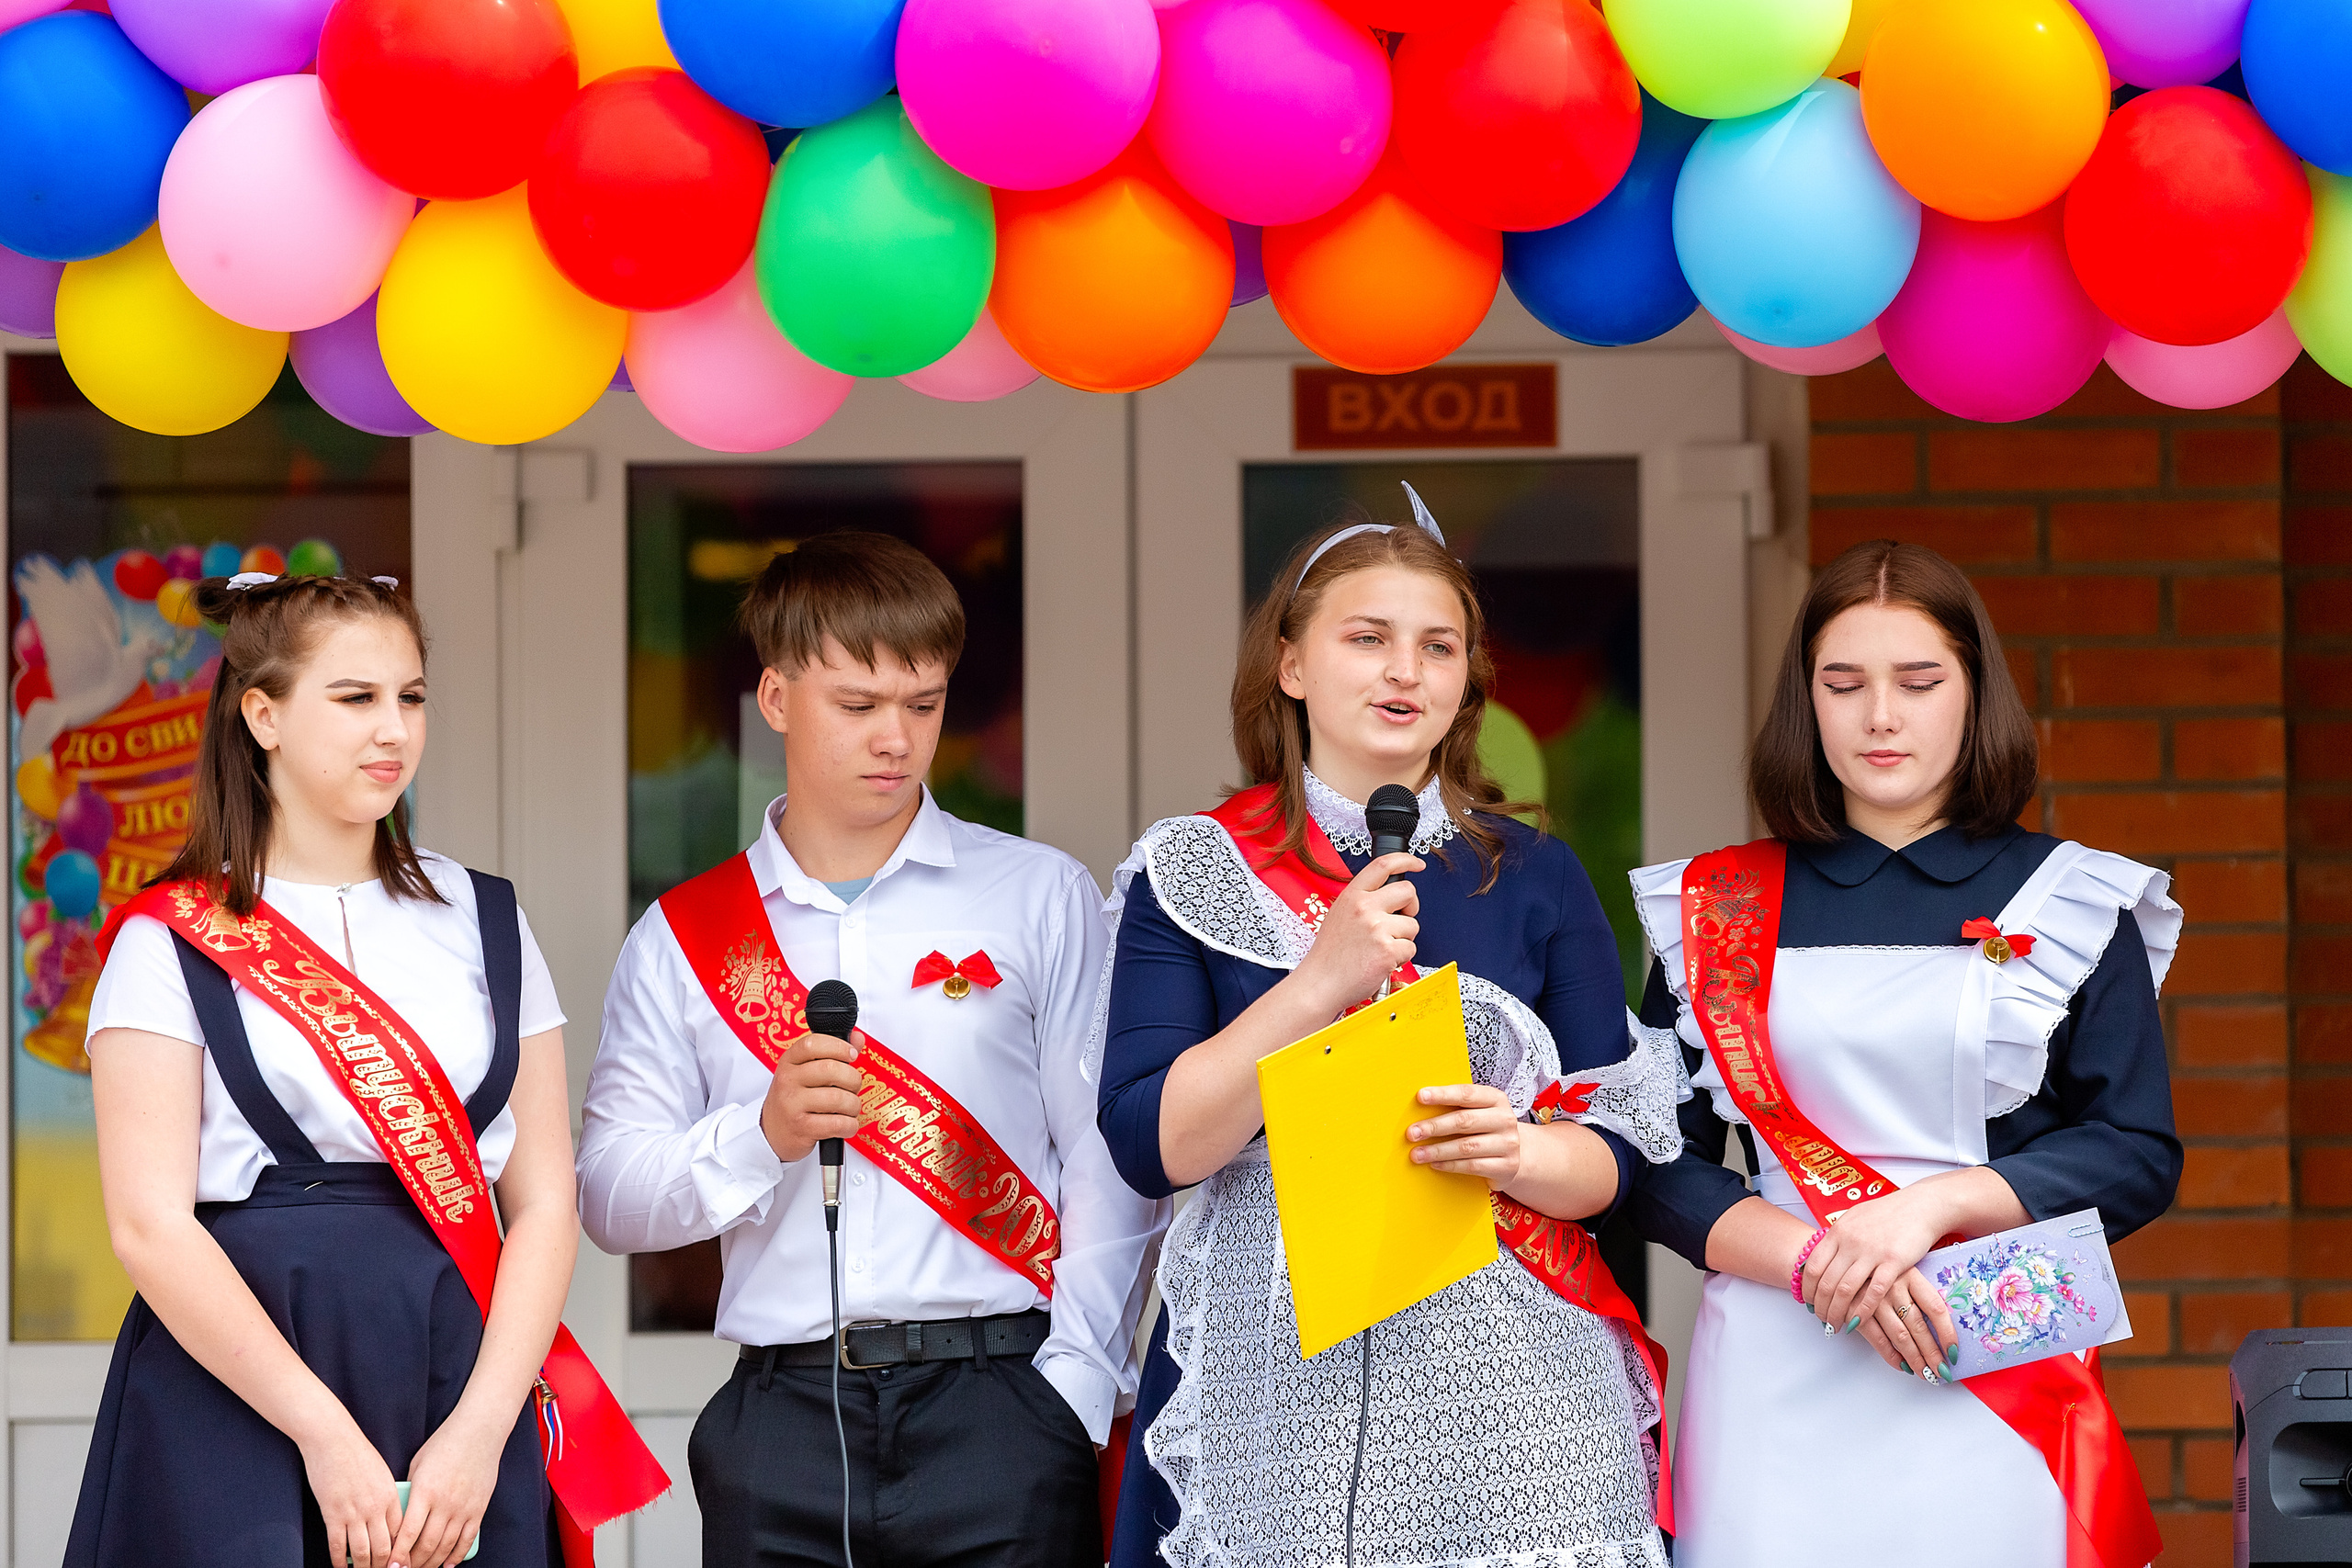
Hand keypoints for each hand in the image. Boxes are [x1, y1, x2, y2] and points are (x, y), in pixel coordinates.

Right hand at [298, 1419, 399, 1567]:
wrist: (332, 1439)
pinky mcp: (332, 1514)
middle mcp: (376, 1507)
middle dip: (385, 1566)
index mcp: (391, 1496)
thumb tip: (390, 1518)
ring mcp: (354, 1512)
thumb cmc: (357, 1452)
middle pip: (385, 1548)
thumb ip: (387, 1496)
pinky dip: (339, 1561)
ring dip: (364, 1567)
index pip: (401, 1533)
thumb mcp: (382, 1474)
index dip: (402, 1552)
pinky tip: (340, 1567)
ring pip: (362, 1552)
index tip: (402, 1564)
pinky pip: (338, 1546)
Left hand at [394, 1409, 507, 1567]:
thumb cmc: (445, 1443)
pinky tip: (447, 1564)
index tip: (390, 1567)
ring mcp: (464, 1507)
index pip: (408, 1533)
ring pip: (446, 1546)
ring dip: (432, 1563)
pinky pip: (467, 1539)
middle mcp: (445, 1503)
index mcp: (425, 1491)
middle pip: (426, 1545)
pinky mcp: (479, 1508)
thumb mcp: (418, 1466)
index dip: (398, 1554)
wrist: (480, 1431)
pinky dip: (456, 1555)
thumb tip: (402, 1517)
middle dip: (413, 1563)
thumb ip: (410, 1492)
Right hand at [760, 1027, 865, 1163]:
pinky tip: (845, 1124)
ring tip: (849, 1108)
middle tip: (852, 1088)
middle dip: (853, 1080)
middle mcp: (788, 1080)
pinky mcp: (801, 1127)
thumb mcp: (806, 1071)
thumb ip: (833, 1053)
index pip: (813, 1044)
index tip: (852, 1055)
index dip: (838, 1047)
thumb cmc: (795, 1099)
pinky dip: (850, 1125)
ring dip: (853, 1105)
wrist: (772, 1131)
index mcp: (790, 1061)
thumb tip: (857, 1038)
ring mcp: (792, 1104)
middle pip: (831, 1069)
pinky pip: (837, 1123)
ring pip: (838, 1098)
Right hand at [1287, 853, 1421, 1013]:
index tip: (1417, 864)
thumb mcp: (1339, 915)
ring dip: (1404, 938)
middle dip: (1411, 906)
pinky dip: (1401, 958)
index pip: (1383, 865)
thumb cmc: (1330, 954)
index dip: (1406, 860)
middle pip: (1408, 891)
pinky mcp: (1388, 951)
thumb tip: (1390, 896)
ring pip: (1413, 925)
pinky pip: (1411, 948)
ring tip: (1381, 948)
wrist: (1320, 983)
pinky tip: (1382, 961)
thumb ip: (1362, 901)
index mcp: (1352, 895)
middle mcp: (1365, 908)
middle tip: (1399, 921)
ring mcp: (1377, 929)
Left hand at [1406, 1084, 1522, 1184]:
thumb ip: (1455, 1108)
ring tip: (1417, 1154)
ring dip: (1437, 1151)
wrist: (1517, 1155)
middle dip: (1434, 1126)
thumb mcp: (1477, 1112)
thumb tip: (1419, 1108)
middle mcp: (1505, 1119)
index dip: (1442, 1094)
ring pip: (1466, 1147)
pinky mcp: (1506, 1166)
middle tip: (1412, 1133)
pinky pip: (1472, 1166)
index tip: (1420, 1096)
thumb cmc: (1487, 1129)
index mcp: (1496, 1099)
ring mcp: (1508, 1144)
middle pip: (1464, 1121)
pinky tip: (1434, 1164)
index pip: (1466, 1093)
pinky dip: (1450, 1165)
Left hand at [1800, 1190, 1958, 1380]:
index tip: (1807, 1302)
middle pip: (1825, 1282)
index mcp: (1837, 1232)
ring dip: (1837, 1312)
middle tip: (1821, 1320)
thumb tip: (1822, 1253)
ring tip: (1836, 1326)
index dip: (1807, 1288)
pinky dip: (1862, 1311)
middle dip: (1820, 1306)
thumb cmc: (1887, 1213)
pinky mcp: (1893, 1262)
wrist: (1920, 1206)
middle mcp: (1850, 1242)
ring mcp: (1871, 1252)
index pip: (1812, 1266)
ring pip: (1845, 1290)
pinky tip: (1857, 1322)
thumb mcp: (1855, 1219)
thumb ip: (1839, 1237)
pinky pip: (1873, 1293)